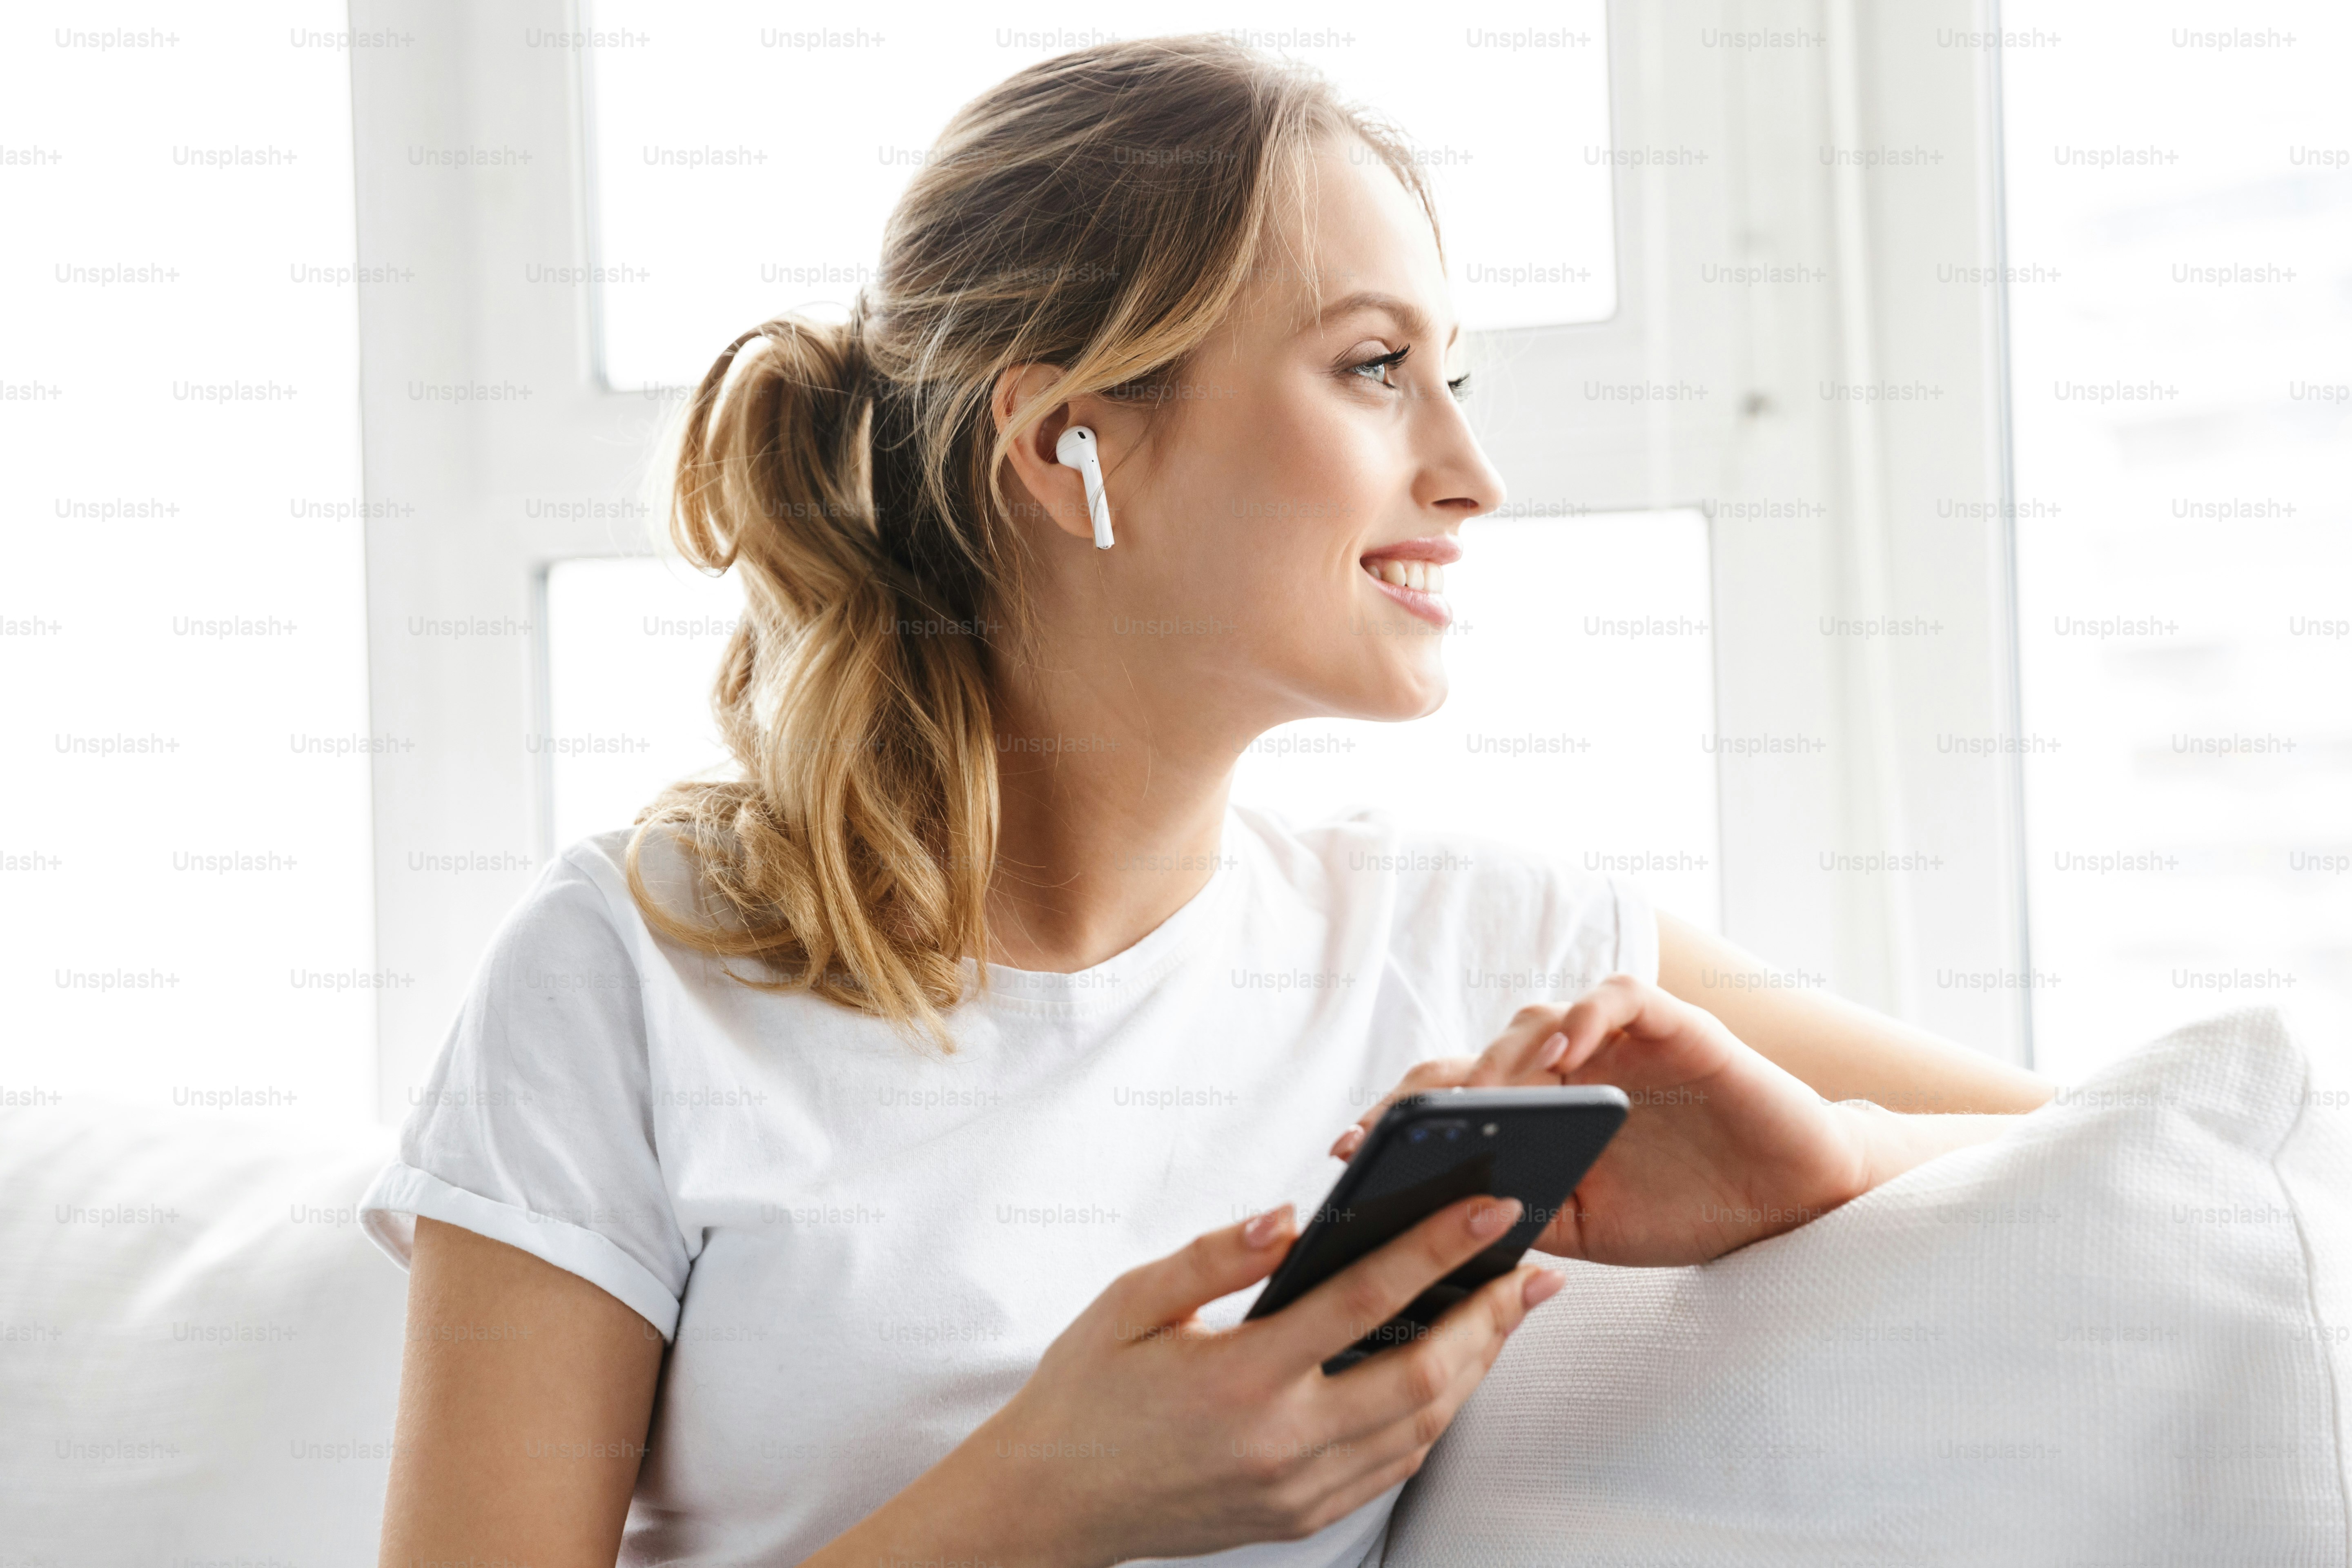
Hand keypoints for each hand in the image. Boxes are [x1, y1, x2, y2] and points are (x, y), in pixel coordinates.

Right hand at [880, 1196, 1564, 1566]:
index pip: (1365, 1300)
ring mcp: (1296, 1490)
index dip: (1437, 1249)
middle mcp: (1280, 1442)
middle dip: (1489, 1317)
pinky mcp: (1299, 1517)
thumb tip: (1289, 1215)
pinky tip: (1450, 1378)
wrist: (1047, 1505)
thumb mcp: (1129, 1303)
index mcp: (1239, 1378)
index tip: (1490, 1209)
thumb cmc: (1084, 1393)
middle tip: (1534, 1269)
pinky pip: (1393, 1468)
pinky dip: (1434, 1418)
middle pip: (1422, 1376)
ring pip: (1421, 1428)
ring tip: (1507, 1315)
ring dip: (1476, 1368)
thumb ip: (1213, 1255)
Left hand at [1333, 974, 1875, 1265]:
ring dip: (1500, 1060)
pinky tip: (1564, 1053)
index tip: (1348, 1150)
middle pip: (1475, 1055)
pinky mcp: (1673, 1025)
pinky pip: (1617, 996)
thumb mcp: (1587, 1228)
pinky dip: (1586, 1016)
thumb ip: (1522, 1211)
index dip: (1395, 1117)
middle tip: (1395, 1130)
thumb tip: (1435, 1226)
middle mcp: (1567, 1068)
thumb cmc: (1685, 1208)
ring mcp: (1616, 1041)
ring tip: (1479, 1102)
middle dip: (1429, 1093)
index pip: (1448, 1099)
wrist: (1789, 1203)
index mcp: (1537, 1115)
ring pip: (1536, 1022)